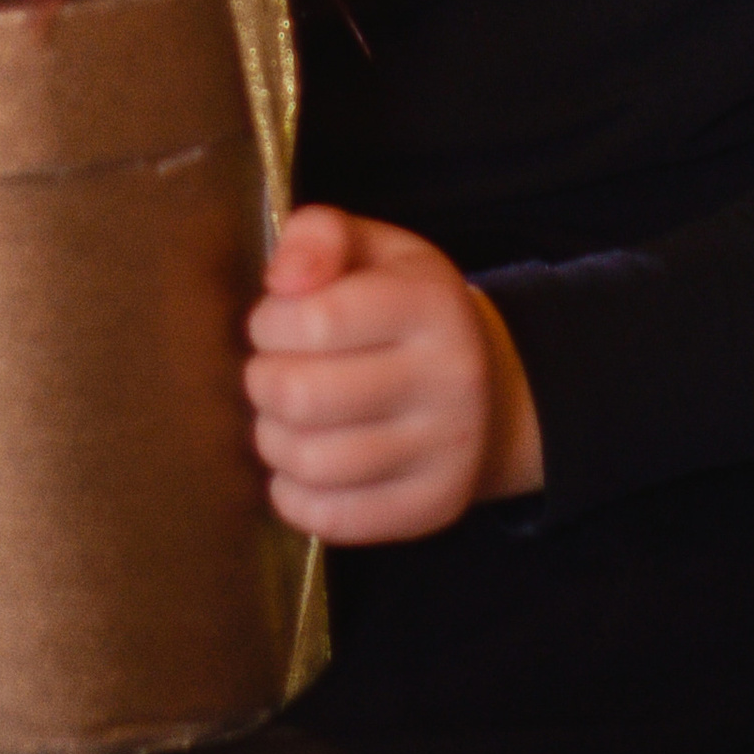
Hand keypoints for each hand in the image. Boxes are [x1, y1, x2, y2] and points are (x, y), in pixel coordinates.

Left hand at [245, 208, 544, 543]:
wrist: (490, 391)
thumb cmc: (406, 310)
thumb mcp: (375, 250)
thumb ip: (319, 236)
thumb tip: (281, 280)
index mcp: (432, 302)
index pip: (317, 319)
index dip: (269, 323)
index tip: (274, 323)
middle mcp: (452, 377)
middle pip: (304, 396)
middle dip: (263, 382)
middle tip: (272, 372)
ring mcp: (448, 450)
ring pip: (311, 462)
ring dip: (272, 438)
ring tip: (284, 418)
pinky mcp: (434, 507)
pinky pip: (330, 518)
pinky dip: (293, 493)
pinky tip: (302, 464)